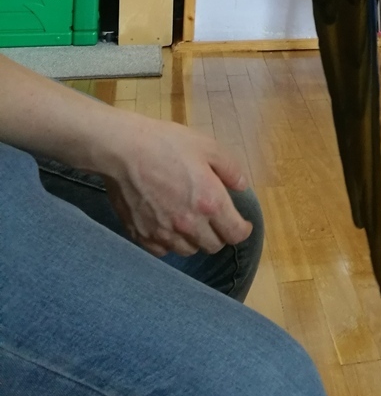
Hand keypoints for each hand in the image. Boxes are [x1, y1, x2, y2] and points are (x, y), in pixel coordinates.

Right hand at [99, 113, 253, 256]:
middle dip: (220, 235)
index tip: (242, 225)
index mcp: (210, 203)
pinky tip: (168, 227)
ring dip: (195, 240)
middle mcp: (189, 225)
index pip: (235, 234)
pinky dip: (169, 243)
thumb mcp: (207, 146)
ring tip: (192, 223)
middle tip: (216, 220)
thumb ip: (230, 168)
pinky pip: (163, 251)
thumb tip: (242, 186)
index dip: (242, 231)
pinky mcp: (142, 236)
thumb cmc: (168, 144)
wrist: (123, 150)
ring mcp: (163, 233)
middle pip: (213, 246)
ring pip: (189, 250)